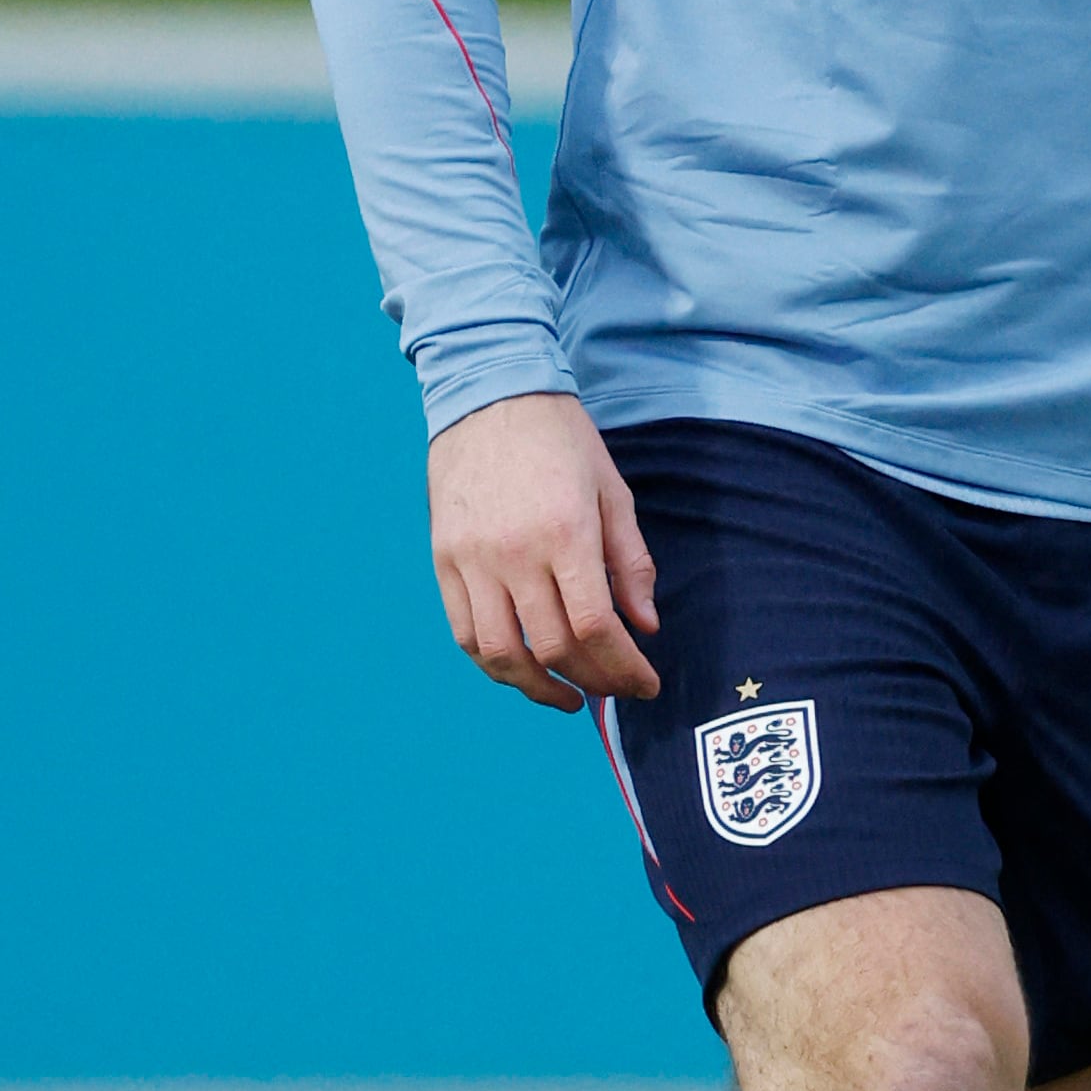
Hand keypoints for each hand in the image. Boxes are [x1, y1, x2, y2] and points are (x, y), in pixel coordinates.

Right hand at [426, 391, 659, 714]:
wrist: (489, 393)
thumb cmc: (561, 439)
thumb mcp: (612, 491)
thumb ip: (631, 562)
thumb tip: (645, 627)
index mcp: (565, 532)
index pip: (596, 627)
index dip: (624, 669)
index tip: (646, 684)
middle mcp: (514, 553)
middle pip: (553, 647)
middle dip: (594, 682)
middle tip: (617, 690)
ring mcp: (472, 559)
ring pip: (501, 653)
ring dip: (538, 688)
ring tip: (568, 698)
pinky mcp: (444, 559)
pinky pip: (465, 632)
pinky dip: (495, 663)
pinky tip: (524, 668)